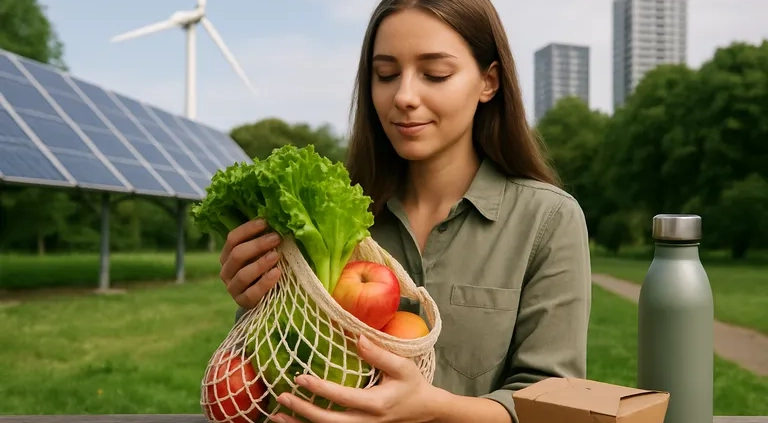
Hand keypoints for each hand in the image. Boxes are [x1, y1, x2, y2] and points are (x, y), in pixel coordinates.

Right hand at [219, 219, 282, 308]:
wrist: (263, 298)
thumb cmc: (263, 270)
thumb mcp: (261, 254)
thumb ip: (264, 242)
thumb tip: (277, 223)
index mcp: (228, 255)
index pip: (232, 238)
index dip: (248, 229)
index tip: (266, 222)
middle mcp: (226, 271)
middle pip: (237, 255)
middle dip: (257, 245)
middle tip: (276, 238)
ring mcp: (233, 287)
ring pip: (243, 274)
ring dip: (260, 263)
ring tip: (276, 256)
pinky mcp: (242, 302)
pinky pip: (252, 293)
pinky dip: (265, 282)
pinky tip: (277, 273)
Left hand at [272, 335, 438, 422]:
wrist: (424, 411)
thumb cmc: (412, 385)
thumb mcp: (402, 366)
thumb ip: (379, 354)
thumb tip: (357, 336)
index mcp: (376, 404)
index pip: (343, 398)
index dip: (320, 389)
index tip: (300, 378)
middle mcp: (367, 422)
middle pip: (329, 422)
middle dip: (303, 411)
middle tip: (282, 397)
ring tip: (277, 416)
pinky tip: (293, 421)